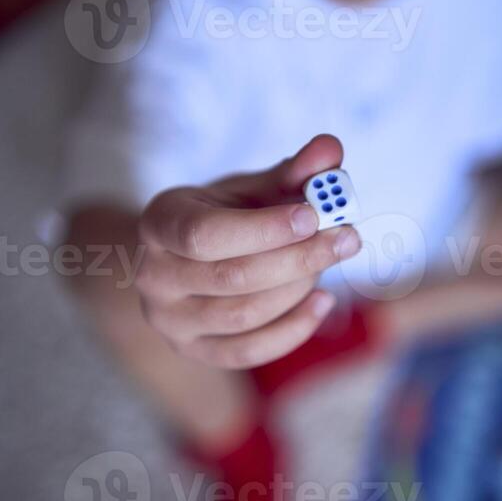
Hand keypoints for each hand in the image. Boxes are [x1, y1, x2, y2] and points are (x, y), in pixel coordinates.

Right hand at [135, 134, 361, 368]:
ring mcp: (169, 320)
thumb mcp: (251, 190)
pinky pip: (249, 351)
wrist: (183, 262)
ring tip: (327, 261)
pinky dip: (294, 329)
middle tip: (348, 239)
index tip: (314, 215)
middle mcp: (153, 276)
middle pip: (232, 277)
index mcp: (160, 222)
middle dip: (299, 258)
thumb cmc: (224, 217)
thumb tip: (331, 149)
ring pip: (245, 315)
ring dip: (298, 287)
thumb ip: (292, 173)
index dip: (263, 228)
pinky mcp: (193, 351)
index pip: (204, 233)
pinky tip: (324, 301)